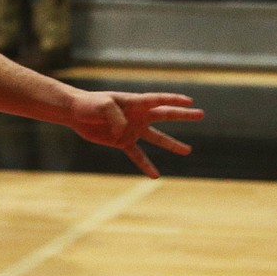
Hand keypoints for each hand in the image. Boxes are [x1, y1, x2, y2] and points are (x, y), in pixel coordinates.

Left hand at [64, 90, 202, 177]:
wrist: (76, 113)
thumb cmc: (90, 104)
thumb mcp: (103, 105)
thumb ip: (116, 116)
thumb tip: (124, 132)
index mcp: (135, 102)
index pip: (158, 99)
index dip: (174, 99)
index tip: (190, 100)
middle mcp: (138, 115)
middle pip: (165, 115)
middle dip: (183, 115)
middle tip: (201, 114)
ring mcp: (132, 129)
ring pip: (157, 138)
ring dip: (172, 144)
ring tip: (188, 151)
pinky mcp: (122, 141)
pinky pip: (137, 155)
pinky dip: (146, 165)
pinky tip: (155, 176)